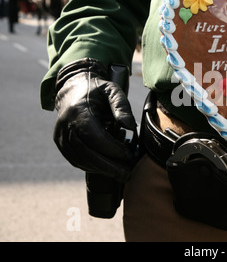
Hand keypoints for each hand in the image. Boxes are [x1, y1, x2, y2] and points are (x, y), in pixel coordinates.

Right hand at [53, 58, 136, 182]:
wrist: (73, 89)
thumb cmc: (96, 90)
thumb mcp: (112, 90)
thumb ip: (121, 106)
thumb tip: (130, 126)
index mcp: (78, 110)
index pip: (93, 136)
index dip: (111, 149)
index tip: (128, 155)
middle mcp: (65, 124)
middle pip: (85, 152)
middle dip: (108, 165)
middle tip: (126, 173)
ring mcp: (60, 135)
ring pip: (79, 159)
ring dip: (101, 169)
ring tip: (120, 173)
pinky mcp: (60, 143)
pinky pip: (75, 160)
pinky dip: (91, 167)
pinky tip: (106, 168)